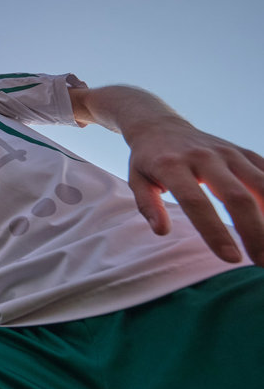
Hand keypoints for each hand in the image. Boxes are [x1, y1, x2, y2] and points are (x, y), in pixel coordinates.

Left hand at [126, 118, 263, 265]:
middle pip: (237, 197)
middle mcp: (205, 157)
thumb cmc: (148, 161)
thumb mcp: (136, 180)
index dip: (215, 232)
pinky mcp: (244, 152)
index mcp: (173, 166)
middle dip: (254, 232)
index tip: (230, 259)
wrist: (161, 125)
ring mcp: (228, 152)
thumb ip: (148, 205)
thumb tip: (161, 231)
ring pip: (261, 185)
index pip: (197, 203)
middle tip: (261, 263)